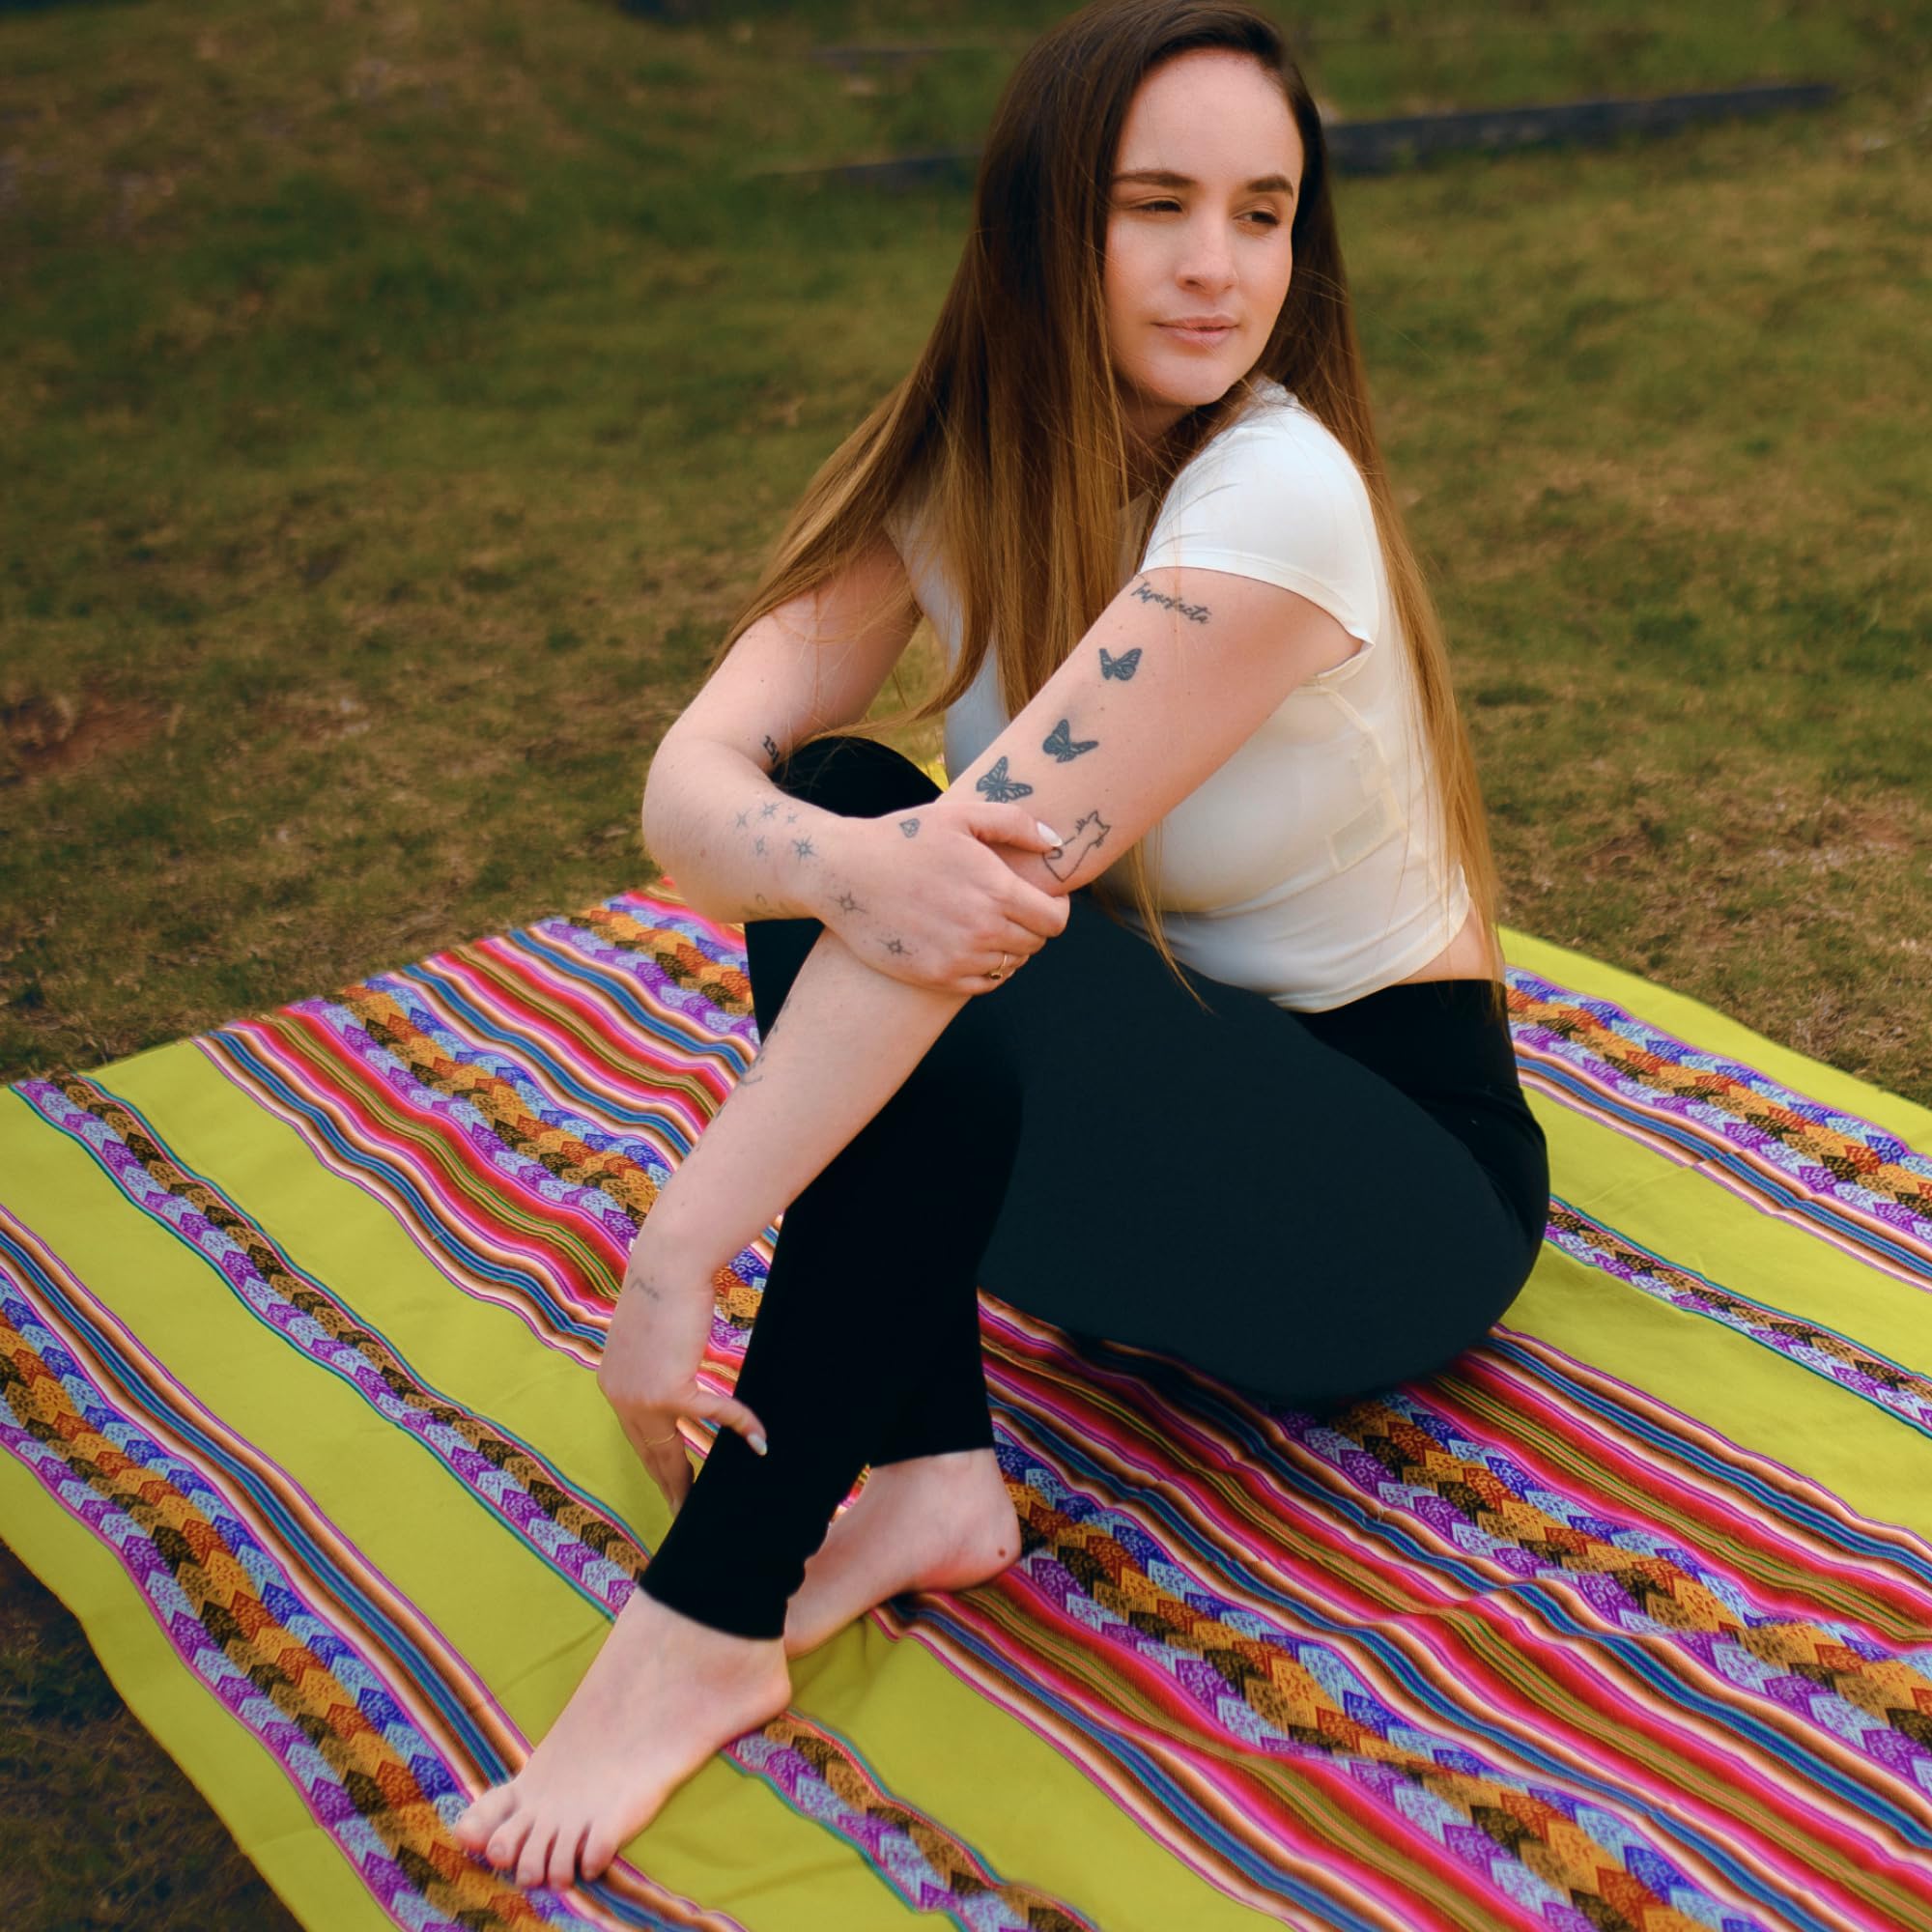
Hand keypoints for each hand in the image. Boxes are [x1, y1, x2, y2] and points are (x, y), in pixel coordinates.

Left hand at [597, 1223, 768, 1515]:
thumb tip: (679, 1368)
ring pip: (670, 1450)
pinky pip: (710, 1415)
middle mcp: (621, 1396)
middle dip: (668, 1485)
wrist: (667, 1265)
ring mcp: (641, 1397)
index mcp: (615, 1383)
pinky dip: (739, 1424)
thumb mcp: (657, 1331)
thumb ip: (660, 1357)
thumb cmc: (666, 1286)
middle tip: (683, 1511)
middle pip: (650, 1453)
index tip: (668, 1485)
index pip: (637, 1435)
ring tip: (701, 1503)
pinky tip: (761, 1439)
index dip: (656, 1463)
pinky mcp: (668, 1390)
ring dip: (689, 1479)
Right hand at [815, 798, 1071, 993]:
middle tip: (1014, 909)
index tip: (1045, 899)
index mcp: (997, 891)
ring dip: (1010, 947)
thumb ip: (1015, 824)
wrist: (844, 873)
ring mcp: (959, 958)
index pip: (1055, 920)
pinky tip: (973, 948)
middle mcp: (983, 930)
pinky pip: (985, 984)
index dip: (1057, 909)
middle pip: (1036, 944)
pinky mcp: (936, 977)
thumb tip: (1056, 844)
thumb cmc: (904, 838)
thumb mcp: (960, 815)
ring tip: (988, 924)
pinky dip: (989, 969)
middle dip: (1033, 926)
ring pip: (1012, 964)